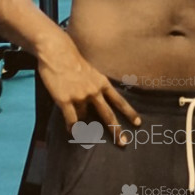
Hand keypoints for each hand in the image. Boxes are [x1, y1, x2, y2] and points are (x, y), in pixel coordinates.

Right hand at [37, 28, 141, 143]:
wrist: (57, 52)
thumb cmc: (72, 60)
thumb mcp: (91, 71)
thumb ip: (96, 85)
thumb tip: (96, 101)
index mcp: (102, 83)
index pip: (119, 100)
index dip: (129, 112)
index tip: (138, 123)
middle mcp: (94, 91)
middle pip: (108, 115)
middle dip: (116, 130)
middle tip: (123, 142)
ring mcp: (80, 96)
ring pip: (85, 117)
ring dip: (83, 124)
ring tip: (82, 131)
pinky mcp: (66, 100)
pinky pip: (71, 120)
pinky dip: (72, 128)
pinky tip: (72, 132)